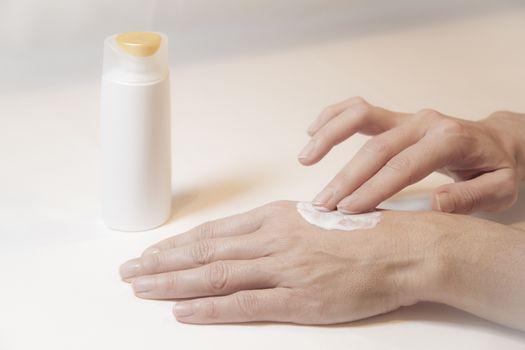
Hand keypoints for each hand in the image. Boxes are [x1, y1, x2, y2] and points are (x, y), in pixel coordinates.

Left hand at [119, 201, 438, 323]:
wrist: (401, 249)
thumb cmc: (361, 233)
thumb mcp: (313, 219)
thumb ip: (277, 229)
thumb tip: (246, 240)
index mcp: (276, 218)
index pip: (214, 232)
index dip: (178, 244)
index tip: (153, 252)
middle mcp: (272, 239)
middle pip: (204, 252)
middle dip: (161, 262)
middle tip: (129, 271)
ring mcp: (283, 269)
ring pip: (215, 275)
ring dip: (172, 282)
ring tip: (141, 288)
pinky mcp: (298, 298)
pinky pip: (243, 304)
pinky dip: (208, 308)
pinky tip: (182, 311)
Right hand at [298, 97, 524, 213]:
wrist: (498, 142)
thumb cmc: (497, 167)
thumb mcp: (500, 188)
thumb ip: (470, 197)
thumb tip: (432, 205)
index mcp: (450, 140)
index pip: (403, 166)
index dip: (373, 188)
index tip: (348, 210)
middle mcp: (424, 122)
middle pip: (375, 148)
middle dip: (345, 178)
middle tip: (323, 204)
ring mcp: (407, 117)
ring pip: (360, 116)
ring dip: (329, 136)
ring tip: (305, 158)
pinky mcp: (395, 118)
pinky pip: (359, 110)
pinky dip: (333, 117)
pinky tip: (313, 131)